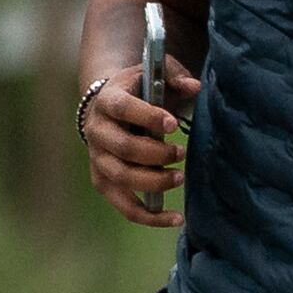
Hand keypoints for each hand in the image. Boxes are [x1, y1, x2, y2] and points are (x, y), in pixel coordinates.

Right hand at [82, 63, 197, 227]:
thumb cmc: (138, 89)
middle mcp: (97, 130)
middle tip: (181, 154)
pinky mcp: (103, 182)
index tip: (173, 124)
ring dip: (154, 182)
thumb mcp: (154, 73)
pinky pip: (124, 206)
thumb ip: (174, 75)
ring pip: (122, 178)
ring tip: (180, 178)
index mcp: (108, 100)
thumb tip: (195, 87)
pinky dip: (149, 216)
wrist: (108, 104)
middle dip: (156, 154)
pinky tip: (175, 218)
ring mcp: (97, 159)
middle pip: (124, 148)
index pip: (123, 108)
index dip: (147, 116)